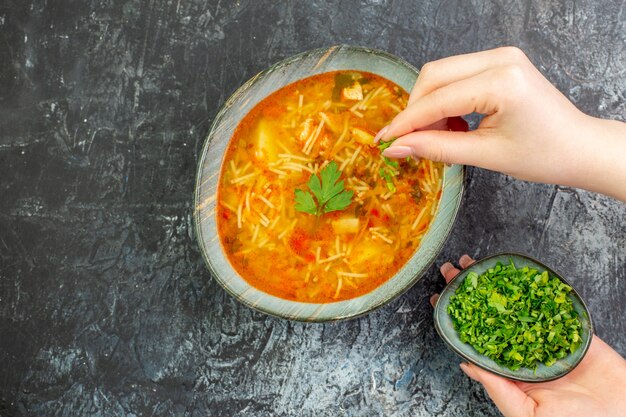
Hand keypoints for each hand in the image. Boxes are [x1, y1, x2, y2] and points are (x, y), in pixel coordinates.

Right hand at [377, 47, 625, 201]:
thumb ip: (436, 148)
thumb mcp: (485, 156)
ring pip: (442, 73)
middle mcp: (500, 58)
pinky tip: (452, 125)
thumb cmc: (543, 155)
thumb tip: (396, 148)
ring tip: (438, 137)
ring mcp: (501, 56)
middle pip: (434, 75)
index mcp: (501, 81)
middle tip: (410, 142)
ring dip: (430, 105)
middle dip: (415, 110)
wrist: (579, 147)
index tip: (384, 141)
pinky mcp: (500, 61)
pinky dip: (446, 100)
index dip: (406, 122)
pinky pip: (457, 75)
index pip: (437, 99)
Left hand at [432, 255, 625, 416]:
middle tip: (452, 270)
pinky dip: (535, 287)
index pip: (476, 337)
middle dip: (471, 293)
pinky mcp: (570, 327)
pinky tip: (515, 272)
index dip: (458, 318)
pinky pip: (551, 304)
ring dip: (494, 283)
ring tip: (473, 264)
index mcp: (510, 371)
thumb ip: (498, 388)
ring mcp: (546, 336)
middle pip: (492, 314)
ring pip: (516, 304)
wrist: (623, 416)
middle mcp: (524, 349)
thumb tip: (466, 365)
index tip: (439, 298)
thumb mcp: (527, 413)